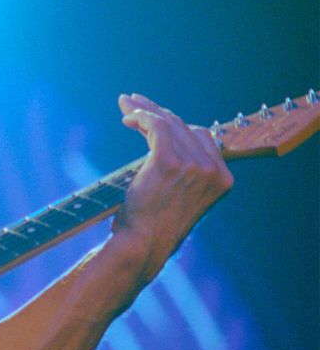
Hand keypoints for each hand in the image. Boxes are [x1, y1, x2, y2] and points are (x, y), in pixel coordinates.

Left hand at [113, 93, 233, 278]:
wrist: (142, 247)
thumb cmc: (152, 228)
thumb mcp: (179, 199)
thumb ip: (185, 175)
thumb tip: (166, 146)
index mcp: (222, 179)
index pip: (201, 138)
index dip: (177, 125)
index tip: (155, 117)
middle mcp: (212, 170)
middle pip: (185, 127)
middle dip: (159, 112)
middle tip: (135, 102)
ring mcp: (193, 165)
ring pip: (169, 123)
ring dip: (145, 110)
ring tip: (126, 105)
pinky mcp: (169, 162)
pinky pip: (157, 127)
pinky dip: (142, 117)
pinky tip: (128, 117)